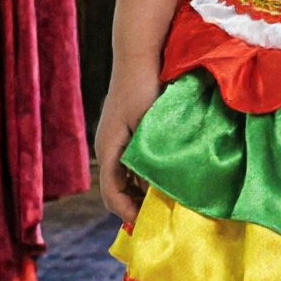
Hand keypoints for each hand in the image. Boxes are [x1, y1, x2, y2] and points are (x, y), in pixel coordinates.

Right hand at [95, 74, 161, 228]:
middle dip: (139, 206)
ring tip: (172, 203)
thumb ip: (151, 158)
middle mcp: (109, 148)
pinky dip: (149, 174)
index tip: (150, 227)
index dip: (129, 214)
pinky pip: (136, 163)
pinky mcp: (129, 130)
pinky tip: (171, 177)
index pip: (112, 196)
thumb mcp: (149, 127)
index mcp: (108, 150)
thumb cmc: (144, 87)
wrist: (140, 53)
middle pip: (119, 189)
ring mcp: (118, 139)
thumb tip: (159, 190)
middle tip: (166, 220)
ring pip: (128, 177)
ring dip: (146, 191)